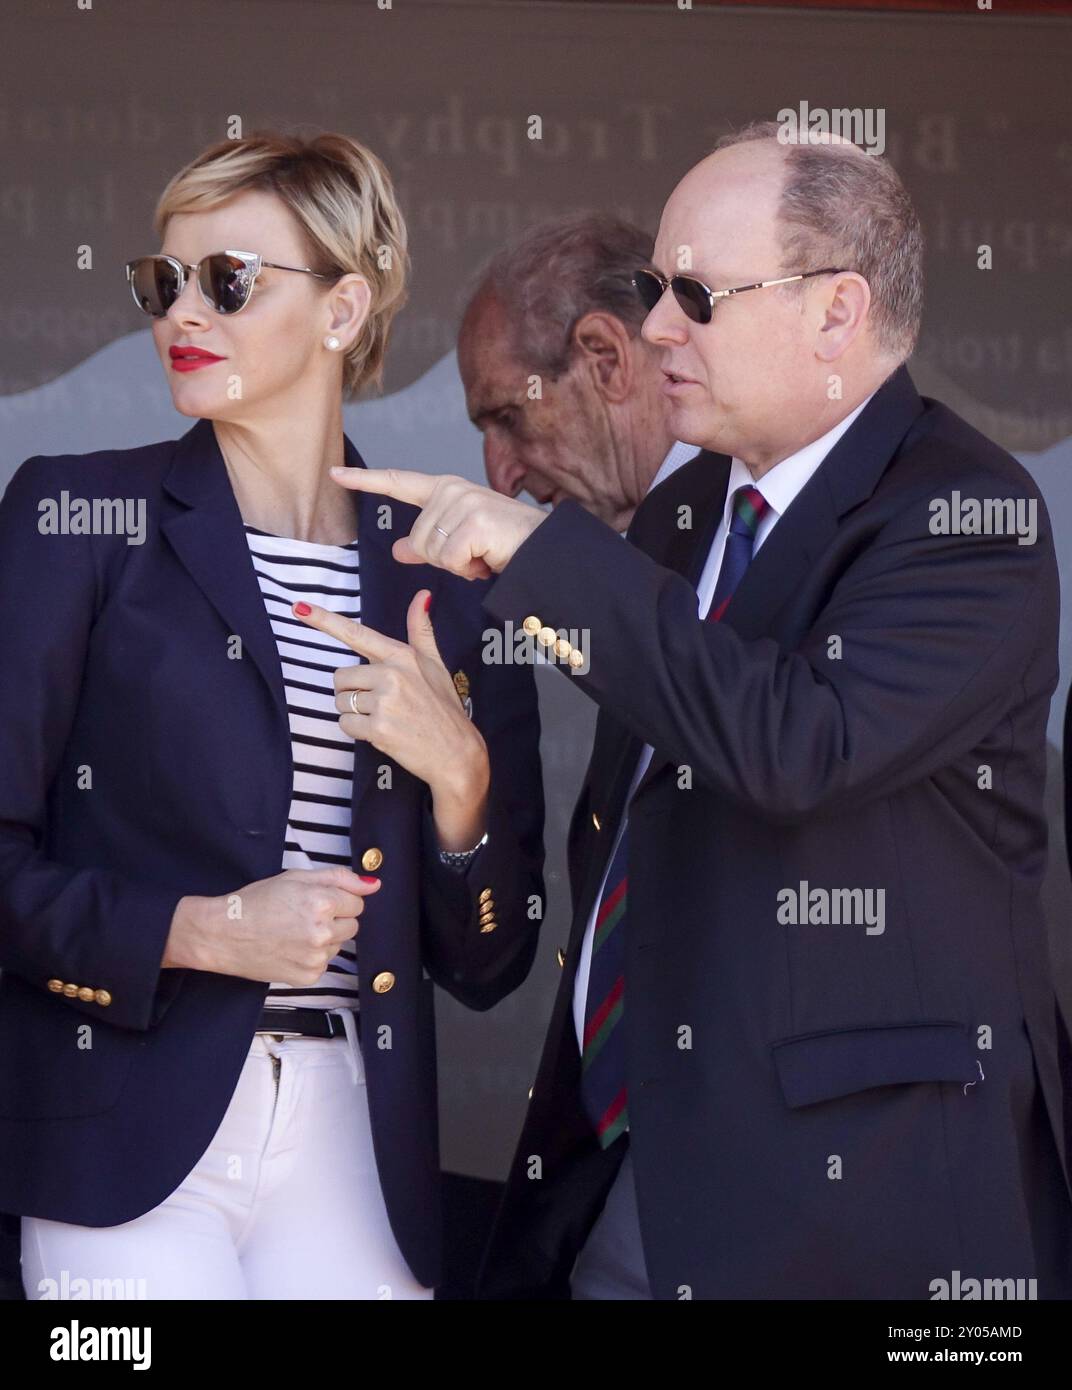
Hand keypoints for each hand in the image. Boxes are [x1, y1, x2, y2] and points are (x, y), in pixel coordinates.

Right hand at [166, 866, 380, 984]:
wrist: (223, 934)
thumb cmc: (256, 902)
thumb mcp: (296, 878)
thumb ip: (340, 879)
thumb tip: (374, 884)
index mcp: (322, 902)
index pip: (357, 903)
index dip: (337, 900)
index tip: (316, 901)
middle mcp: (322, 932)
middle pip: (353, 925)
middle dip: (335, 919)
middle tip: (303, 916)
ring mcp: (316, 958)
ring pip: (339, 945)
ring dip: (324, 939)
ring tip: (293, 932)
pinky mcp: (308, 977)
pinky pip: (324, 964)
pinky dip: (312, 957)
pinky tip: (289, 948)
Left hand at [293, 588, 489, 807]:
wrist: (456, 753)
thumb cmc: (444, 708)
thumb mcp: (436, 664)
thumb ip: (421, 630)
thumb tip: (423, 594)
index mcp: (402, 656)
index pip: (356, 634)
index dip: (324, 620)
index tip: (299, 608)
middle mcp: (392, 674)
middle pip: (341, 676)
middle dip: (353, 692)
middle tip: (381, 704)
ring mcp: (386, 702)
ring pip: (341, 701)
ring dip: (354, 713)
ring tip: (384, 718)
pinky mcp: (379, 728)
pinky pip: (346, 724)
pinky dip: (357, 731)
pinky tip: (381, 733)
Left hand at [328, 466, 545, 579]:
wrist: (544, 549)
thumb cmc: (506, 544)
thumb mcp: (461, 542)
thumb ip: (427, 544)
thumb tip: (397, 550)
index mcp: (447, 489)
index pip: (399, 483)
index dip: (365, 481)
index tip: (336, 475)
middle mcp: (452, 489)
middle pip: (417, 540)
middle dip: (443, 558)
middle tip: (474, 556)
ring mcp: (463, 503)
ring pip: (431, 552)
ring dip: (457, 566)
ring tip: (483, 556)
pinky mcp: (472, 523)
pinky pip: (449, 561)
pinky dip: (467, 570)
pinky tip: (487, 561)